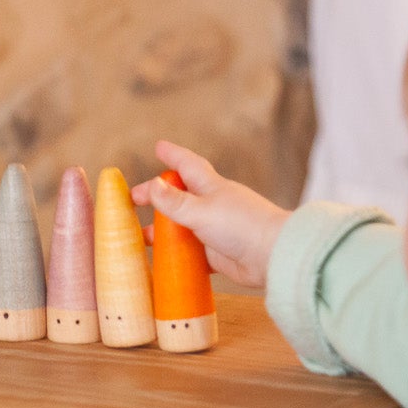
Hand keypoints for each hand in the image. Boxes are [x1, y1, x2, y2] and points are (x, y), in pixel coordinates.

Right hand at [131, 141, 289, 289]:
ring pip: (183, 227)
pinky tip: (164, 261)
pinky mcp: (219, 254)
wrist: (274, 257)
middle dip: (158, 196)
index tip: (158, 146)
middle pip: (180, 197)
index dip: (172, 155)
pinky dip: (178, 254)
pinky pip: (193, 253)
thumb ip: (175, 202)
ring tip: (141, 236)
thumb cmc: (241, 226)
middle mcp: (213, 206)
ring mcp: (216, 231)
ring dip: (163, 230)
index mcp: (211, 187)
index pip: (187, 165)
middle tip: (134, 200)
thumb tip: (152, 184)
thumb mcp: (201, 211)